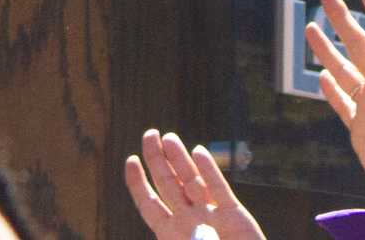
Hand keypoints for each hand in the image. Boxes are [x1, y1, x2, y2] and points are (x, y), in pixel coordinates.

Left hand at [123, 129, 265, 239]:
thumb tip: (159, 229)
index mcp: (171, 234)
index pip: (149, 203)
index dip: (138, 183)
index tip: (131, 160)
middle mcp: (188, 220)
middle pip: (168, 185)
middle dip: (157, 160)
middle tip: (149, 134)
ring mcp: (210, 214)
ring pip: (191, 181)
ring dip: (180, 159)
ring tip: (168, 137)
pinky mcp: (233, 213)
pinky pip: (219, 188)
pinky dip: (209, 170)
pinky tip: (199, 151)